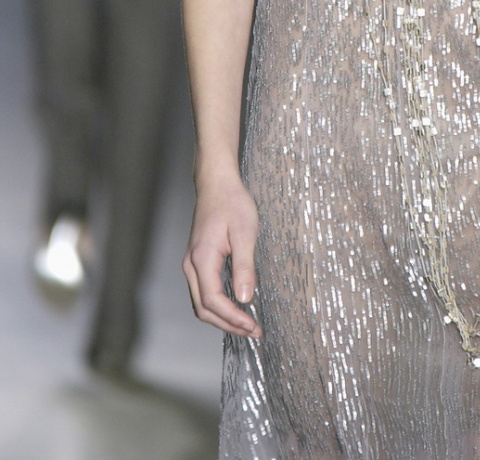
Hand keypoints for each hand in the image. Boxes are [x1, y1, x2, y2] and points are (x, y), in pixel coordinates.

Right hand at [183, 175, 261, 337]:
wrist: (216, 183)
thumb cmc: (232, 203)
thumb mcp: (245, 232)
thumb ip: (244, 266)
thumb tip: (246, 299)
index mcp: (202, 259)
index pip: (213, 301)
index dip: (233, 318)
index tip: (253, 326)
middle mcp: (191, 265)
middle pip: (203, 308)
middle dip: (228, 324)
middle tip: (253, 331)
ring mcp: (191, 263)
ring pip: (200, 303)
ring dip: (222, 317)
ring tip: (246, 324)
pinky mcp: (197, 261)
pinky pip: (203, 291)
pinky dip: (217, 305)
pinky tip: (235, 306)